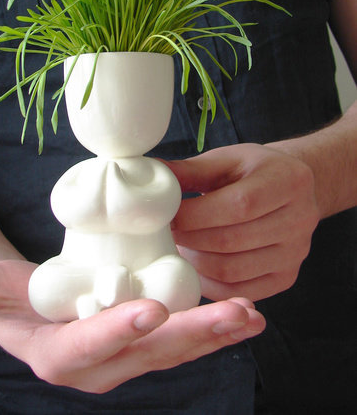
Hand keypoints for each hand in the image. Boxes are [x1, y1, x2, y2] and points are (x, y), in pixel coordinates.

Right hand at [0, 259, 264, 392]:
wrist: (35, 312)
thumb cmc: (11, 298)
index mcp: (59, 354)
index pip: (87, 347)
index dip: (114, 330)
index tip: (148, 310)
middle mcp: (99, 367)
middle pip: (146, 354)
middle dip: (189, 336)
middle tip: (233, 315)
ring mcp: (127, 358)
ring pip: (173, 350)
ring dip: (213, 333)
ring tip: (250, 315)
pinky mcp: (147, 344)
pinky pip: (182, 340)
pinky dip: (214, 329)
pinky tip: (246, 314)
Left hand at [166, 143, 319, 301]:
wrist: (292, 189)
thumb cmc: (253, 171)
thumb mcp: (226, 159)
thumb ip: (190, 170)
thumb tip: (150, 173)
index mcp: (288, 181)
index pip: (238, 206)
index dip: (195, 215)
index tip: (165, 215)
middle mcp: (300, 219)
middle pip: (233, 241)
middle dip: (189, 239)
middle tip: (163, 234)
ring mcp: (296, 253)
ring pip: (233, 271)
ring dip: (195, 263)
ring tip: (177, 248)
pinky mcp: (286, 277)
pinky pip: (240, 291)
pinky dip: (209, 284)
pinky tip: (194, 266)